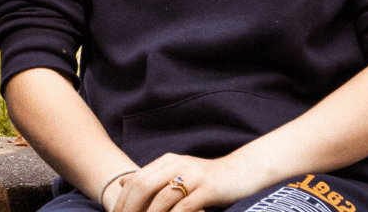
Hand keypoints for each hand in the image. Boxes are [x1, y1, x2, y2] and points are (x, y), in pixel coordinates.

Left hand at [108, 153, 270, 211]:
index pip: (137, 179)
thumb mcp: (178, 171)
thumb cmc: (207, 178)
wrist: (243, 172)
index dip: (124, 200)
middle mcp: (178, 164)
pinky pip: (184, 207)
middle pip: (144, 186)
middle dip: (131, 208)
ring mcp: (194, 176)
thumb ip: (153, 177)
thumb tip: (124, 184)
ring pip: (162, 198)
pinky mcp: (209, 189)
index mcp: (168, 160)